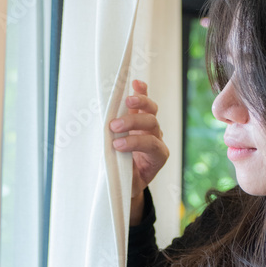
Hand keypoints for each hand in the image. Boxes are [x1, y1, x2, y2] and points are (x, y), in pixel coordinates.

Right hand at [109, 80, 169, 199]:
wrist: (132, 179)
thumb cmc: (128, 181)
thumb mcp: (127, 182)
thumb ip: (122, 173)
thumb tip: (107, 163)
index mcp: (158, 157)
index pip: (152, 145)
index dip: (135, 143)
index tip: (117, 146)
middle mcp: (157, 139)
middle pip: (152, 124)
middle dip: (133, 123)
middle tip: (114, 126)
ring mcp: (149, 127)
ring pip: (151, 111)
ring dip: (139, 104)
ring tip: (126, 100)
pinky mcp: (139, 118)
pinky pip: (144, 103)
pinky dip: (141, 92)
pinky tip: (136, 83)